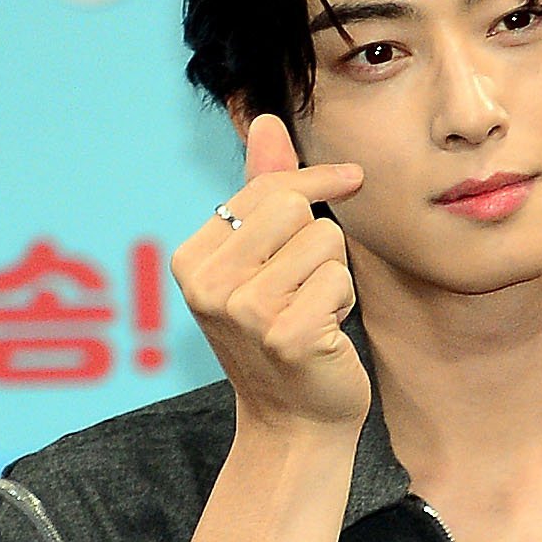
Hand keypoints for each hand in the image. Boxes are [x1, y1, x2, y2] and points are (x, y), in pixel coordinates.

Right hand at [171, 115, 370, 433]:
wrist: (293, 422)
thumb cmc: (281, 335)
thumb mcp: (262, 260)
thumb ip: (263, 190)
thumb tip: (266, 119)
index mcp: (191, 259)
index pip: (267, 187)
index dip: (316, 181)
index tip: (350, 178)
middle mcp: (207, 284)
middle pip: (295, 208)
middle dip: (320, 242)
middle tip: (307, 287)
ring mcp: (244, 311)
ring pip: (325, 243)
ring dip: (334, 276)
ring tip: (311, 312)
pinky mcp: (285, 334)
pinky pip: (339, 282)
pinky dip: (342, 305)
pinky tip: (322, 335)